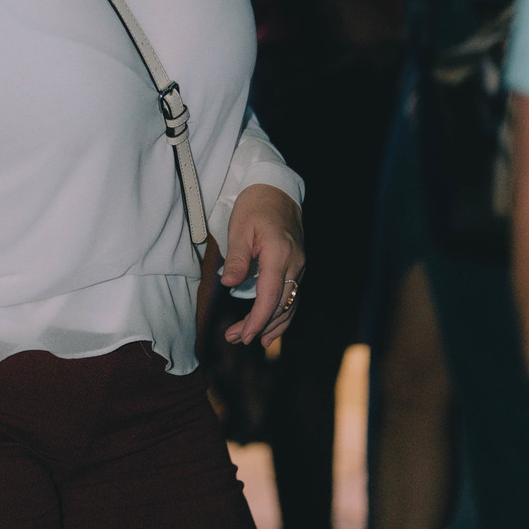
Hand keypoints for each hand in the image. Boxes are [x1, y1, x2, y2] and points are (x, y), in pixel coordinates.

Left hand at [220, 184, 304, 348]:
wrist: (277, 189)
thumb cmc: (255, 206)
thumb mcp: (240, 227)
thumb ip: (236, 258)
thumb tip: (228, 285)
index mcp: (279, 255)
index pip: (270, 298)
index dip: (257, 320)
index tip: (244, 336)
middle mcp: (295, 264)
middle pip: (281, 306)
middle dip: (259, 326)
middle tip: (234, 338)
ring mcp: (300, 266)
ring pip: (290, 305)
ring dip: (271, 325)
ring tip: (250, 339)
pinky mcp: (298, 266)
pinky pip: (293, 297)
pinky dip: (283, 315)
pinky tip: (271, 329)